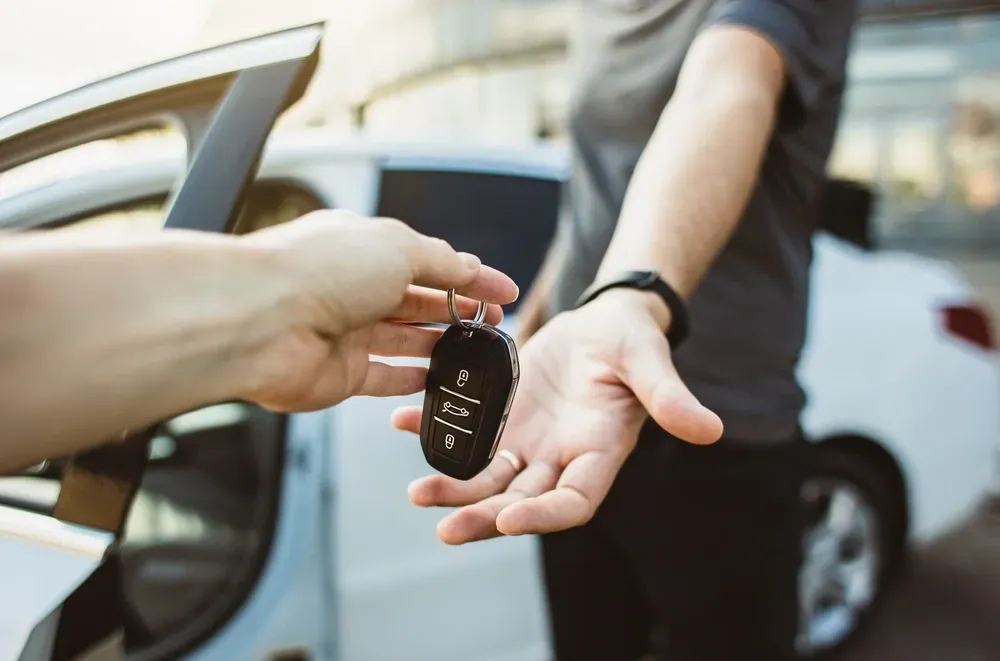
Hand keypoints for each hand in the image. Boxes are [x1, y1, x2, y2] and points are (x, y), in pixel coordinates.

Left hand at [235, 210, 518, 410]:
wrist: (260, 320)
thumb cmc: (316, 271)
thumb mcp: (398, 248)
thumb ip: (441, 262)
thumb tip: (470, 268)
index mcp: (364, 246)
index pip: (429, 260)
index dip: (471, 275)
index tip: (504, 291)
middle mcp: (353, 287)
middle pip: (419, 300)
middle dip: (459, 310)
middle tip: (494, 324)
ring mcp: (347, 331)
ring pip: (406, 340)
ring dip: (441, 345)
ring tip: (476, 352)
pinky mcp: (341, 373)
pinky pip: (386, 378)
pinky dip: (413, 379)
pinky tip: (438, 381)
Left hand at [392, 290, 722, 542]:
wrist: (602, 323)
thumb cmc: (632, 343)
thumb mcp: (649, 362)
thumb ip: (669, 398)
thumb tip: (711, 430)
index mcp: (597, 454)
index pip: (572, 502)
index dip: (543, 515)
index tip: (509, 519)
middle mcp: (557, 458)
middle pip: (519, 500)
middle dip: (483, 515)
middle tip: (445, 527)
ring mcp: (526, 440)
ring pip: (485, 475)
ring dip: (453, 485)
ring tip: (417, 492)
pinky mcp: (502, 415)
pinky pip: (465, 429)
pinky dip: (432, 427)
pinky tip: (400, 423)